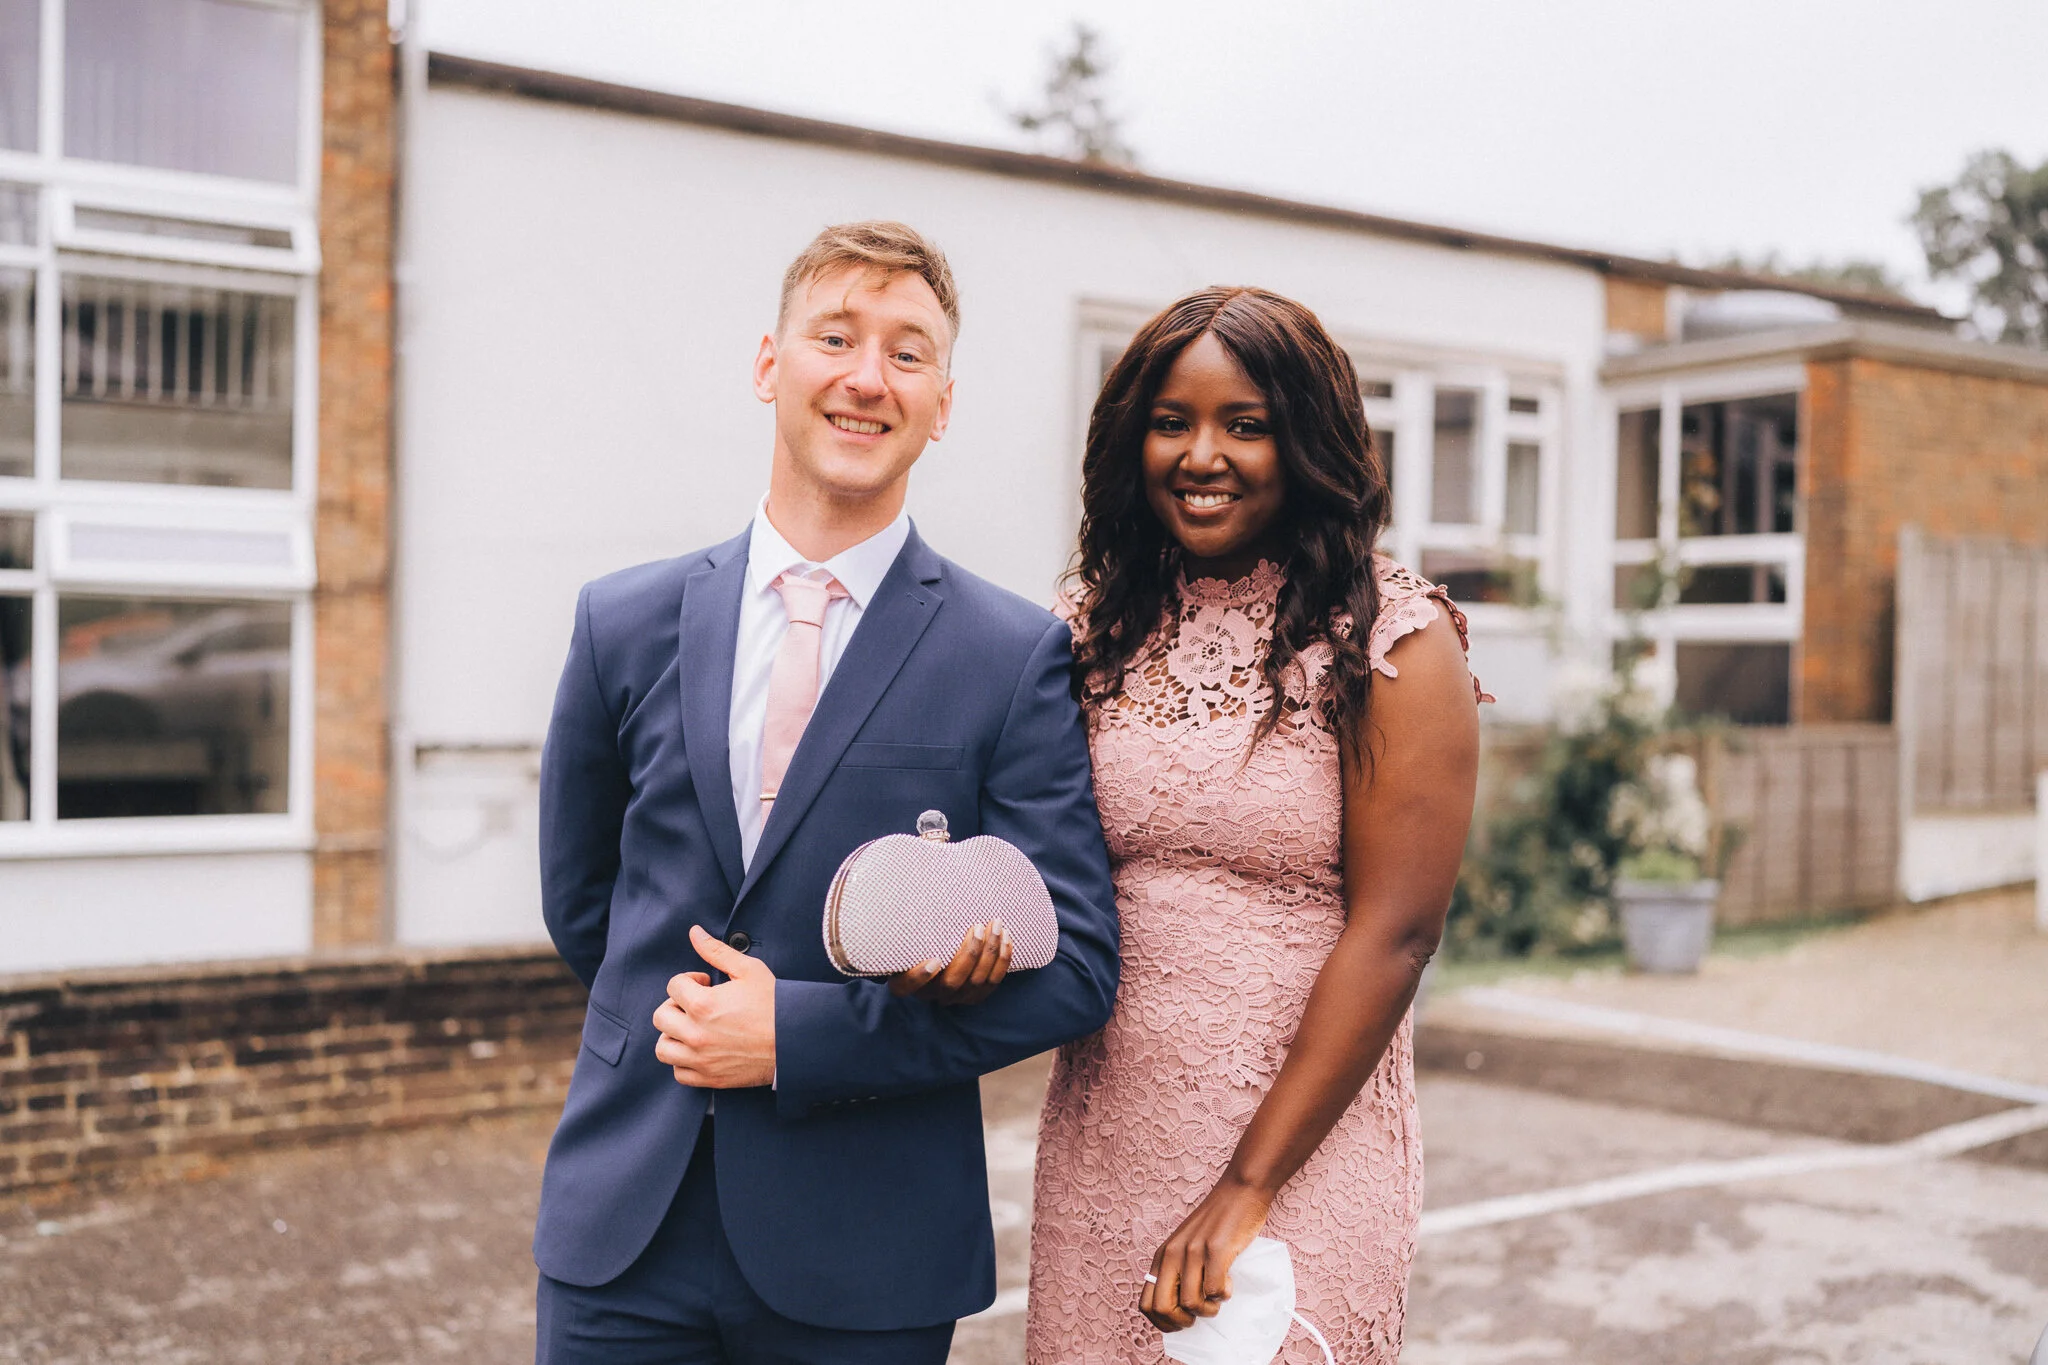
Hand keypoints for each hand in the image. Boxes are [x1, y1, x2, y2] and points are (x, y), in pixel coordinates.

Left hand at [651, 926, 777, 1088]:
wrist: (796, 1041)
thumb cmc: (775, 1004)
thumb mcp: (749, 970)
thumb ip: (716, 951)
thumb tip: (695, 932)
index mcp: (703, 1005)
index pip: (673, 986)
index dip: (690, 981)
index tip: (707, 985)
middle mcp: (696, 1035)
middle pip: (661, 1016)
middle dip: (677, 1005)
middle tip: (697, 1005)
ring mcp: (701, 1059)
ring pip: (663, 1047)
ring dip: (674, 1035)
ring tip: (693, 1028)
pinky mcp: (709, 1078)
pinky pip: (679, 1072)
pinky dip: (684, 1061)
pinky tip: (700, 1049)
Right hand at [888, 921, 1011, 1004]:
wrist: (940, 945)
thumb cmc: (921, 934)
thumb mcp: (911, 930)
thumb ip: (912, 923)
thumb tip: (907, 890)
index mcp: (905, 981)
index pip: (906, 986)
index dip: (920, 977)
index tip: (934, 960)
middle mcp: (930, 993)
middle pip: (951, 982)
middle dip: (970, 953)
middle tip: (978, 927)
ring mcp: (954, 997)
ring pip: (976, 982)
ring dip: (990, 953)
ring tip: (996, 927)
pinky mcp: (975, 996)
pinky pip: (992, 982)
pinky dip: (1002, 960)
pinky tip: (1005, 938)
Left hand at [1140, 1176, 1272, 1332]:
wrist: (1239, 1192)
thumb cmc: (1216, 1224)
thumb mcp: (1186, 1246)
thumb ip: (1179, 1271)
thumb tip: (1181, 1310)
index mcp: (1162, 1256)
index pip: (1146, 1304)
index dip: (1163, 1323)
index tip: (1183, 1322)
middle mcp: (1173, 1254)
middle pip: (1163, 1308)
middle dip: (1182, 1322)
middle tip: (1200, 1314)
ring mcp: (1194, 1252)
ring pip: (1190, 1303)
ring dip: (1208, 1309)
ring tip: (1218, 1296)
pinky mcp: (1217, 1250)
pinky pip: (1215, 1290)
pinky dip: (1223, 1295)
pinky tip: (1229, 1283)